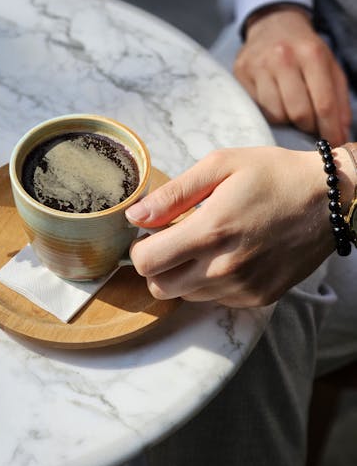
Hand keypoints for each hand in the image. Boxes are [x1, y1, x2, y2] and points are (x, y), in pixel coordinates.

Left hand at [126, 146, 354, 307]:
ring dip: (182, 275)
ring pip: (185, 296)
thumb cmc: (273, 175)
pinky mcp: (259, 297)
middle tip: (171, 240)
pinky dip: (209, 282)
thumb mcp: (220, 165)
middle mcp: (224, 268)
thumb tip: (135, 215)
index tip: (150, 233)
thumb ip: (174, 194)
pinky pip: (215, 300)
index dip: (140, 247)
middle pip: (159, 288)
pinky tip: (227, 255)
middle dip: (156, 265)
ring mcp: (243, 288)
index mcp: (211, 231)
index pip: (147, 263)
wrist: (329, 199)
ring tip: (203, 244)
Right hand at [235, 7, 351, 145]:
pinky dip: (271, 111)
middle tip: (311, 125)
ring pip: (276, 114)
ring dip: (287, 119)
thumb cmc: (304, 49)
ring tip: (292, 109)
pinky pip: (259, 108)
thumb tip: (340, 133)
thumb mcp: (329, 65)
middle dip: (308, 126)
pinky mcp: (242, 72)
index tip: (333, 143)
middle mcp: (283, 57)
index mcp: (311, 53)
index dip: (329, 129)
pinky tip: (276, 100)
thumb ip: (339, 98)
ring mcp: (259, 65)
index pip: (323, 103)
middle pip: (298, 112)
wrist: (273, 23)